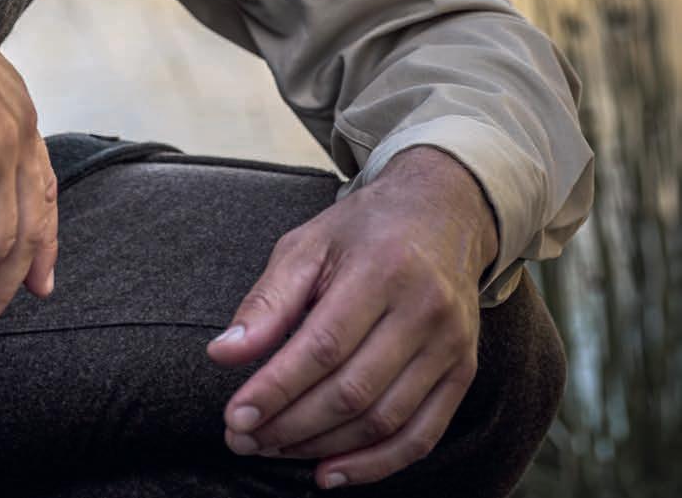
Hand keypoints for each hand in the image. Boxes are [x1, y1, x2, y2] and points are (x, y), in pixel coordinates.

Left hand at [208, 147, 497, 489]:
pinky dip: (375, 465)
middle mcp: (424, 309)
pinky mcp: (462, 373)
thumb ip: (268, 300)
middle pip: (353, 389)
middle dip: (291, 424)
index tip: (235, 415)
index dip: (277, 387)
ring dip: (323, 446)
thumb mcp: (309, 244)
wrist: (443, 214)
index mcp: (382, 268)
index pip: (323, 344)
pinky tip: (330, 473)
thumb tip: (223, 354)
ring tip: (275, 448)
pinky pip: (420, 436)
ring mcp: (450, 346)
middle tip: (244, 438)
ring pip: (383, 419)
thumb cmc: (364, 230)